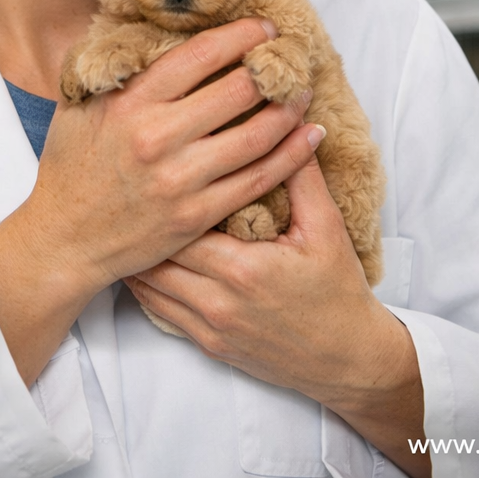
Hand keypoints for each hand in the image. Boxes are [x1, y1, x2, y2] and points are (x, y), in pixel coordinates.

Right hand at [0, 17, 322, 383]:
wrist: (65, 239)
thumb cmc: (71, 166)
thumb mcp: (78, 105)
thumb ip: (112, 66)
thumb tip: (142, 23)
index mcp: (130, 102)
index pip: (200, 54)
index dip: (240, 35)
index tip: (262, 29)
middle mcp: (157, 137)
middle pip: (237, 90)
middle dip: (272, 69)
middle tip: (291, 59)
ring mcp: (180, 180)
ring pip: (256, 136)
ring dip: (289, 109)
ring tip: (302, 94)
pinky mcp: (197, 215)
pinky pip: (257, 179)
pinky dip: (292, 156)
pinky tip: (309, 137)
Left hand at [126, 155, 431, 477]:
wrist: (348, 359)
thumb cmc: (339, 291)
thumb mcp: (327, 228)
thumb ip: (302, 174)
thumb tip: (291, 120)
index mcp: (243, 269)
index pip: (182, 221)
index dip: (166, 194)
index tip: (159, 166)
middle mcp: (218, 301)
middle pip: (155, 254)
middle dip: (143, 222)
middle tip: (132, 188)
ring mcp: (209, 327)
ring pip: (148, 286)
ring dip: (139, 254)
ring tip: (130, 220)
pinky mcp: (207, 344)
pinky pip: (158, 312)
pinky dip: (147, 284)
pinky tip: (144, 260)